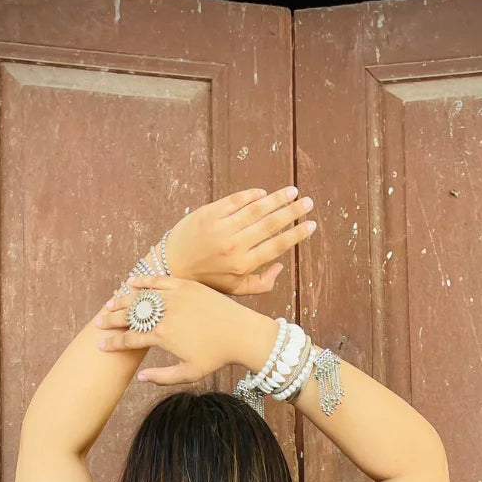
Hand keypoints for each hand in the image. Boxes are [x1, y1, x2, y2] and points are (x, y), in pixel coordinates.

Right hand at [93, 273, 273, 386]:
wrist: (241, 333)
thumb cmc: (216, 357)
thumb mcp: (189, 373)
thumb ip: (162, 377)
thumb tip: (140, 378)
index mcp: (163, 336)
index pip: (130, 338)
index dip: (113, 343)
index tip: (100, 346)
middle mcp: (166, 314)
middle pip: (130, 315)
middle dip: (111, 320)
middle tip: (97, 324)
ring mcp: (175, 296)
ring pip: (141, 296)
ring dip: (123, 300)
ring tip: (110, 305)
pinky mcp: (186, 285)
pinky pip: (159, 280)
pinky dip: (143, 281)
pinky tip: (131, 283)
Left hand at [163, 186, 315, 295]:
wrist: (170, 266)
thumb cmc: (206, 281)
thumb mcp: (235, 290)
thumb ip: (261, 283)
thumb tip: (281, 266)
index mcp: (243, 265)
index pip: (277, 245)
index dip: (296, 234)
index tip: (311, 225)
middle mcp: (234, 245)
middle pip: (270, 224)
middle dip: (292, 211)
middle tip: (308, 202)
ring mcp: (221, 227)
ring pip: (255, 208)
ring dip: (277, 198)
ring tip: (292, 191)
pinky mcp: (208, 213)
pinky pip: (235, 200)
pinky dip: (251, 195)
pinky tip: (263, 193)